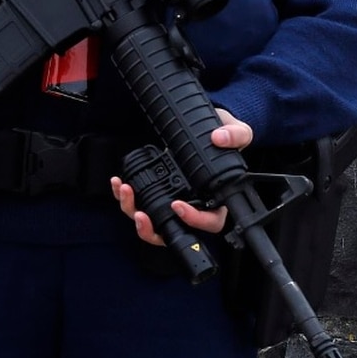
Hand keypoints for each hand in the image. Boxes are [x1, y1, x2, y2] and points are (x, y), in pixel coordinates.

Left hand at [110, 108, 252, 245]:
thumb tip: (220, 138)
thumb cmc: (224, 137)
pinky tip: (119, 182)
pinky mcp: (155, 189)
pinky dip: (125, 196)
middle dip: (152, 229)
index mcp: (216, 199)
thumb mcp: (237, 132)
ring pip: (151, 221)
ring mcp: (171, 199)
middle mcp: (193, 205)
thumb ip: (236, 134)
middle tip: (141, 214)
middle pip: (173, 230)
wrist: (204, 127)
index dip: (194, 220)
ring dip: (133, 210)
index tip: (178, 206)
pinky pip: (138, 202)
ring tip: (126, 190)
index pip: (209, 222)